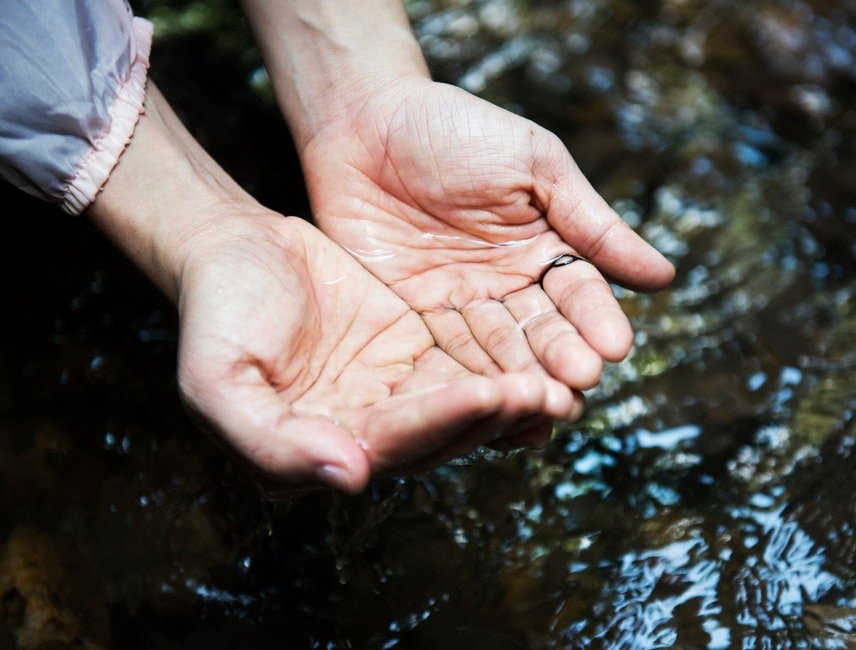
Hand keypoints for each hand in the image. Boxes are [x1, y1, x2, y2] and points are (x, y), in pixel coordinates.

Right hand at [175, 211, 579, 495]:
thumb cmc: (216, 311)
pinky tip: (544, 362)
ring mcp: (391, 396)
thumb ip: (271, 443)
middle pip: (438, 436)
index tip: (487, 393)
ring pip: (461, 409)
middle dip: (490, 417)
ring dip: (509, 402)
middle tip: (543, 393)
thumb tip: (352, 478)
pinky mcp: (415, 355)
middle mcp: (360, 435)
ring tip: (559, 384)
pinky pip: (465, 366)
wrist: (233, 247)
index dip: (440, 421)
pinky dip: (503, 368)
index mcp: (315, 452)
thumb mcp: (216, 381)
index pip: (390, 446)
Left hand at [300, 76, 674, 390]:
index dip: (595, 319)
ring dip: (519, 381)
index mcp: (545, 250)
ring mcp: (460, 308)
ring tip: (541, 407)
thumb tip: (665, 277)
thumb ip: (591, 222)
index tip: (614, 346)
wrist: (366, 120)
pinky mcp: (411, 321)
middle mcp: (508, 288)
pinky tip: (486, 410)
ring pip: (497, 354)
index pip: (578, 292)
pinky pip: (442, 357)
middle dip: (560, 358)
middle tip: (579, 383)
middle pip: (541, 333)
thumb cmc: (457, 129)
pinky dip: (465, 384)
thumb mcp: (535, 164)